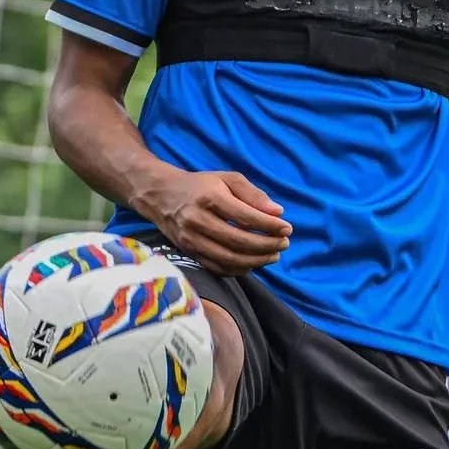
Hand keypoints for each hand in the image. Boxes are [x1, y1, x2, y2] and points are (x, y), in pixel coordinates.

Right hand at [146, 168, 291, 275]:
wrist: (161, 196)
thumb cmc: (200, 185)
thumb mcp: (227, 179)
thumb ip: (254, 194)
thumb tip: (278, 213)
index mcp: (208, 197)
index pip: (245, 217)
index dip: (269, 225)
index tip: (287, 228)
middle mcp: (197, 220)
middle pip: (239, 241)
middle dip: (267, 245)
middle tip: (284, 243)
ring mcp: (191, 240)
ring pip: (229, 258)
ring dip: (257, 260)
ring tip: (274, 255)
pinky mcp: (189, 253)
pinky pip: (218, 268)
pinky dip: (239, 269)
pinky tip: (254, 263)